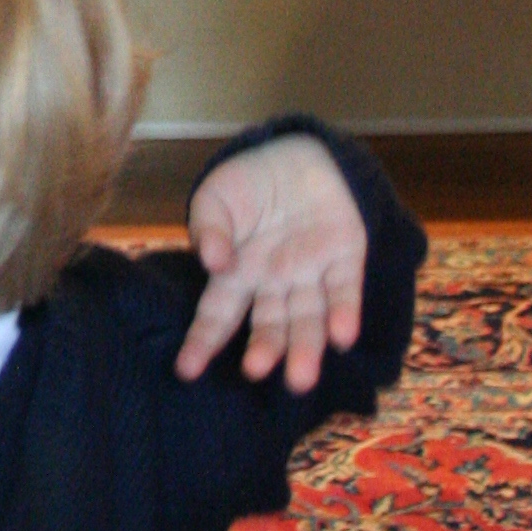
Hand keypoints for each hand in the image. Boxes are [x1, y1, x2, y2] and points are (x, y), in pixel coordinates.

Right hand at [177, 132, 367, 390]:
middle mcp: (274, 285)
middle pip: (270, 325)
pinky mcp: (345, 259)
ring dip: (306, 348)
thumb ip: (209, 228)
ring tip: (300, 378)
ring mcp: (310, 275)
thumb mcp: (215, 198)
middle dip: (265, 349)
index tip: (186, 371)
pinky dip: (344, 313)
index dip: (203, 341)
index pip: (218, 314)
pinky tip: (342, 336)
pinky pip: (344, 290)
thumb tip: (212, 262)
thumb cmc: (247, 183)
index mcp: (238, 274)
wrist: (296, 152)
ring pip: (309, 318)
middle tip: (256, 370)